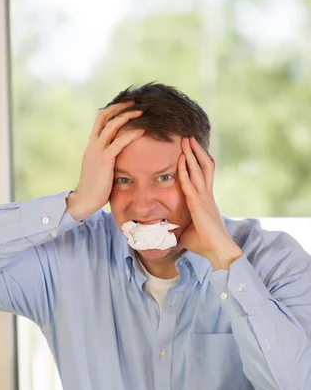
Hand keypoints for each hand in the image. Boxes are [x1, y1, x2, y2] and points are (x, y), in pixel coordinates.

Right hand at [66, 102, 143, 220]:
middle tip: (136, 102)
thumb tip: (118, 151)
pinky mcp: (104, 161)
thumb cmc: (95, 186)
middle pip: (104, 117)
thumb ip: (106, 155)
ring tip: (141, 111)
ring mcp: (98, 152)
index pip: (101, 119)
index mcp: (92, 144)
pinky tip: (141, 130)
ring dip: (127, 116)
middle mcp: (93, 144)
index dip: (113, 109)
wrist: (85, 200)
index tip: (127, 104)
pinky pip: (118, 143)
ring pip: (111, 126)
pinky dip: (130, 135)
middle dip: (120, 107)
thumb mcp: (100, 166)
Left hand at [177, 137, 242, 270]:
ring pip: (198, 170)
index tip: (195, 151)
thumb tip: (170, 231)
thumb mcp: (188, 232)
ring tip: (187, 140)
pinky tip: (180, 159)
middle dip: (195, 152)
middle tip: (188, 138)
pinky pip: (190, 183)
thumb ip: (181, 226)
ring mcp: (204, 198)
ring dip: (191, 154)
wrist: (219, 251)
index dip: (200, 162)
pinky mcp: (199, 204)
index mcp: (206, 200)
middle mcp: (207, 195)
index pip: (204, 176)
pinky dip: (185, 170)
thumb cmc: (205, 244)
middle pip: (203, 167)